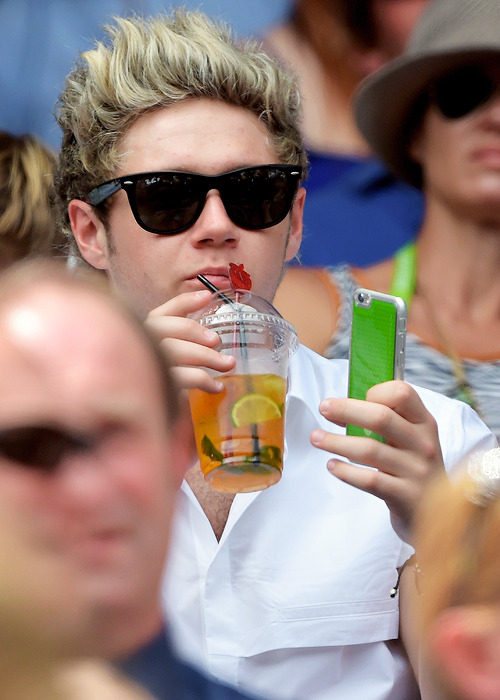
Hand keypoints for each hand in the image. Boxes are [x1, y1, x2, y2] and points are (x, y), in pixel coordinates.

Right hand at [145, 290, 234, 392]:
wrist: (148, 427)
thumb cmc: (166, 391)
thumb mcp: (175, 362)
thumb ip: (185, 344)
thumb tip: (214, 326)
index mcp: (143, 338)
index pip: (160, 313)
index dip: (183, 302)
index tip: (207, 296)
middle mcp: (139, 349)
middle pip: (165, 328)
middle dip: (195, 331)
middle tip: (217, 340)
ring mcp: (145, 368)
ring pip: (174, 350)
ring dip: (206, 356)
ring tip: (228, 364)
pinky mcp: (154, 390)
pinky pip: (182, 378)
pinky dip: (204, 380)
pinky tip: (217, 386)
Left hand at [310, 380, 444, 541]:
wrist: (440, 515)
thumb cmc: (414, 468)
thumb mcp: (412, 440)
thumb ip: (388, 421)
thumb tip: (343, 406)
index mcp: (424, 423)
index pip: (402, 393)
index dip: (375, 391)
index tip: (353, 397)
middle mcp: (423, 444)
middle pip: (381, 417)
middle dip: (346, 409)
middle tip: (323, 408)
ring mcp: (416, 471)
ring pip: (370, 449)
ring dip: (336, 442)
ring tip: (316, 438)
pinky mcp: (405, 497)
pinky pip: (370, 480)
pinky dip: (346, 471)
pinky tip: (332, 465)